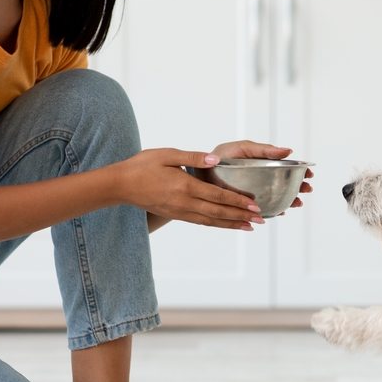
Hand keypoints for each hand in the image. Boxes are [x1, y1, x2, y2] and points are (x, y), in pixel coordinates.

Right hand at [115, 148, 264, 230]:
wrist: (121, 185)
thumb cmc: (143, 165)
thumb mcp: (167, 154)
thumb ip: (193, 157)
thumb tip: (216, 160)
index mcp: (185, 186)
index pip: (217, 196)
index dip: (238, 201)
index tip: (254, 204)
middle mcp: (184, 203)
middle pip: (218, 213)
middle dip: (241, 216)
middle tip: (260, 219)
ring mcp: (180, 212)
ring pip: (211, 221)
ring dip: (232, 224)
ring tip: (249, 227)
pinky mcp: (176, 215)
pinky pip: (201, 222)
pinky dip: (217, 225)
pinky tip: (227, 225)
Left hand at [211, 140, 312, 213]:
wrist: (201, 171)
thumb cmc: (222, 156)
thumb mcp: (243, 148)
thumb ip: (264, 150)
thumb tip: (288, 151)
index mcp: (263, 164)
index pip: (286, 168)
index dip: (299, 171)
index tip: (309, 174)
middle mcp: (261, 179)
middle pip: (286, 184)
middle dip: (298, 188)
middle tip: (306, 190)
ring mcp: (255, 192)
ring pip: (278, 198)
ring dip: (290, 200)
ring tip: (296, 203)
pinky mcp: (247, 205)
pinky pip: (263, 210)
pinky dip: (273, 211)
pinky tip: (280, 211)